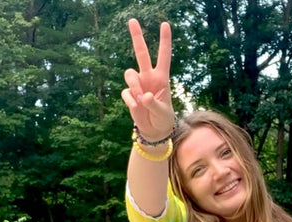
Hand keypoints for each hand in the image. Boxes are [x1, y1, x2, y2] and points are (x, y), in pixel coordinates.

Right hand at [122, 19, 174, 140]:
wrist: (154, 130)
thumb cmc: (163, 119)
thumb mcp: (162, 113)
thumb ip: (153, 104)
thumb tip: (144, 97)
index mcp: (162, 78)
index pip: (163, 57)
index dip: (164, 41)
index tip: (165, 24)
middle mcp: (148, 77)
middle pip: (141, 54)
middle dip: (137, 37)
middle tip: (132, 20)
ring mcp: (138, 85)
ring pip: (129, 74)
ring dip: (134, 86)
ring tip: (141, 100)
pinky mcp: (129, 94)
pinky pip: (126, 93)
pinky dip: (131, 101)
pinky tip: (137, 108)